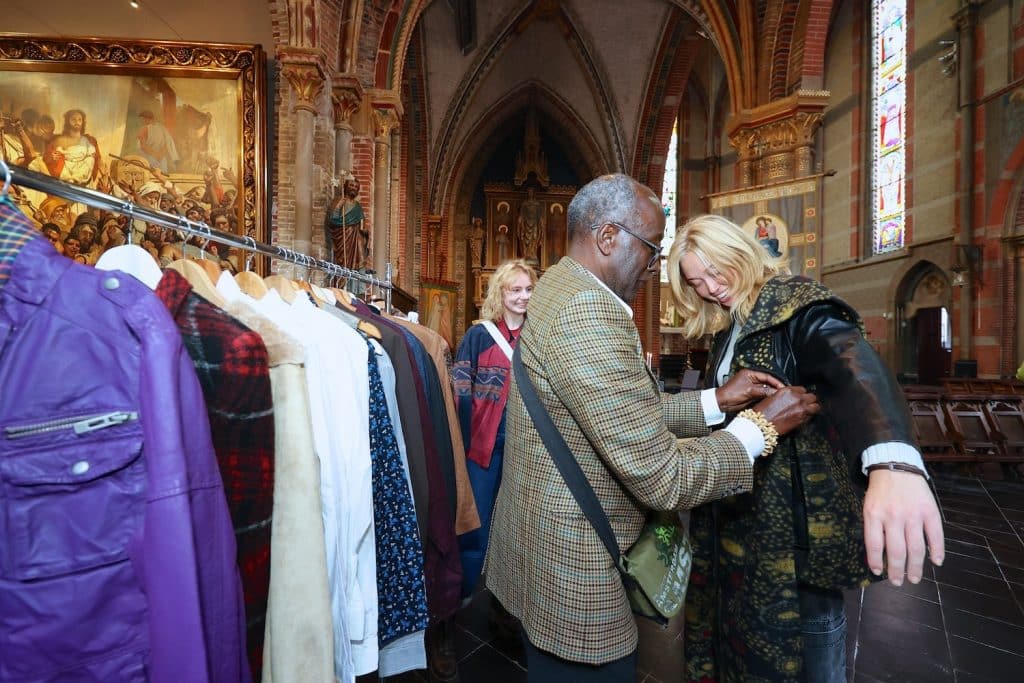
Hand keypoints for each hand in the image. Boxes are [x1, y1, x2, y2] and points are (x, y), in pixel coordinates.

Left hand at [716, 369, 784, 412]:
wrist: (721, 403)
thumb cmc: (730, 393)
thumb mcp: (749, 391)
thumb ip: (763, 391)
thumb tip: (775, 392)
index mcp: (750, 374)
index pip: (767, 376)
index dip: (776, 382)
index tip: (783, 387)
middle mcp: (752, 379)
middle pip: (767, 382)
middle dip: (775, 387)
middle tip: (783, 393)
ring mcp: (752, 387)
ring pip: (765, 389)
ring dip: (771, 393)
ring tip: (779, 397)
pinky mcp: (751, 395)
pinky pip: (762, 395)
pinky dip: (767, 398)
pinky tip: (772, 401)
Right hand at [751, 386, 819, 435]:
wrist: (761, 426)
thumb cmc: (762, 413)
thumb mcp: (772, 398)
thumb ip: (785, 395)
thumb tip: (792, 398)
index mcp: (788, 390)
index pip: (803, 389)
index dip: (801, 394)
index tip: (800, 397)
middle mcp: (797, 398)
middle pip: (812, 396)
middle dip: (809, 400)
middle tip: (806, 405)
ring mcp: (802, 408)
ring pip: (816, 406)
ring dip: (812, 408)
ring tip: (807, 412)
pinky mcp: (803, 419)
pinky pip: (812, 416)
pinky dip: (809, 417)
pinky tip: (803, 418)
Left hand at [863, 469, 943, 584]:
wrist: (896, 466)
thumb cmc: (881, 491)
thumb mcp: (869, 506)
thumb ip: (873, 528)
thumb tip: (876, 556)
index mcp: (874, 515)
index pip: (874, 545)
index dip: (876, 562)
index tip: (878, 572)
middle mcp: (893, 516)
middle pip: (897, 551)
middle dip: (897, 571)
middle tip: (899, 582)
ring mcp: (913, 514)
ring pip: (916, 548)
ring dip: (916, 567)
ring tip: (914, 578)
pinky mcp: (929, 511)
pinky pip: (935, 535)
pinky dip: (937, 550)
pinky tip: (936, 561)